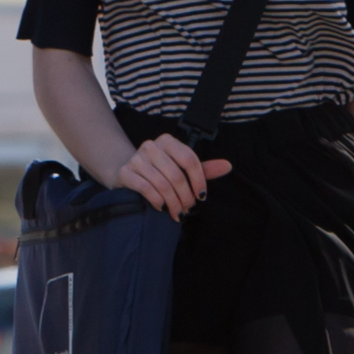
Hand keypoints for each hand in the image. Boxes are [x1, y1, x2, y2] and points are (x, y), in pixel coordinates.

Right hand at [116, 133, 231, 218]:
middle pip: (176, 175)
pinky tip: (161, 208)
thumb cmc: (159, 172)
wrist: (127, 174)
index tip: (202, 197)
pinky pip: (146, 189)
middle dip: (185, 197)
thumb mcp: (181, 169)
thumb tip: (228, 166)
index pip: (189, 159)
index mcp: (167, 141)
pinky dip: (157, 202)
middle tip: (188, 208)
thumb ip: (203, 169)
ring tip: (177, 212)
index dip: (199, 180)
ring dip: (173, 203)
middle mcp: (151, 146)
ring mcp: (136, 158)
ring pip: (162, 184)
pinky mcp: (126, 172)